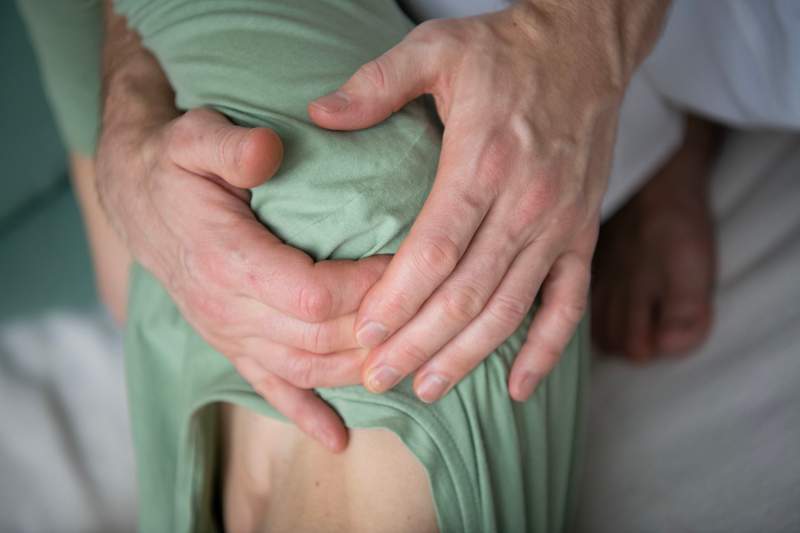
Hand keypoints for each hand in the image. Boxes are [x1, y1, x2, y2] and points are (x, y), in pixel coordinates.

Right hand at [97, 13, 388, 450]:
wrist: (139, 199)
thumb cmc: (176, 166)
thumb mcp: (195, 137)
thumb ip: (231, 146)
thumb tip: (268, 151)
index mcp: (229, 260)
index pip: (314, 295)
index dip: (366, 289)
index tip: (408, 265)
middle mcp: (230, 309)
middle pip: (320, 339)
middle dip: (377, 330)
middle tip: (423, 309)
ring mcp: (231, 334)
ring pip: (306, 369)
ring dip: (358, 369)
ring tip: (406, 358)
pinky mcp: (233, 345)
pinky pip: (270, 388)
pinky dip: (306, 415)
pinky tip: (337, 438)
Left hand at [309, 0, 668, 401]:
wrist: (585, 46)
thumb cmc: (505, 50)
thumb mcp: (435, 47)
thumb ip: (376, 83)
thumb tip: (318, 115)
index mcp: (484, 160)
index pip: (435, 250)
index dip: (397, 299)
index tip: (363, 334)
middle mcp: (527, 202)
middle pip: (468, 293)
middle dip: (419, 343)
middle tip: (378, 377)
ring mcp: (561, 224)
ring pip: (511, 309)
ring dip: (467, 356)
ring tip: (426, 388)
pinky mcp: (583, 234)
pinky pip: (569, 304)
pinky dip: (545, 351)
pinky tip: (518, 389)